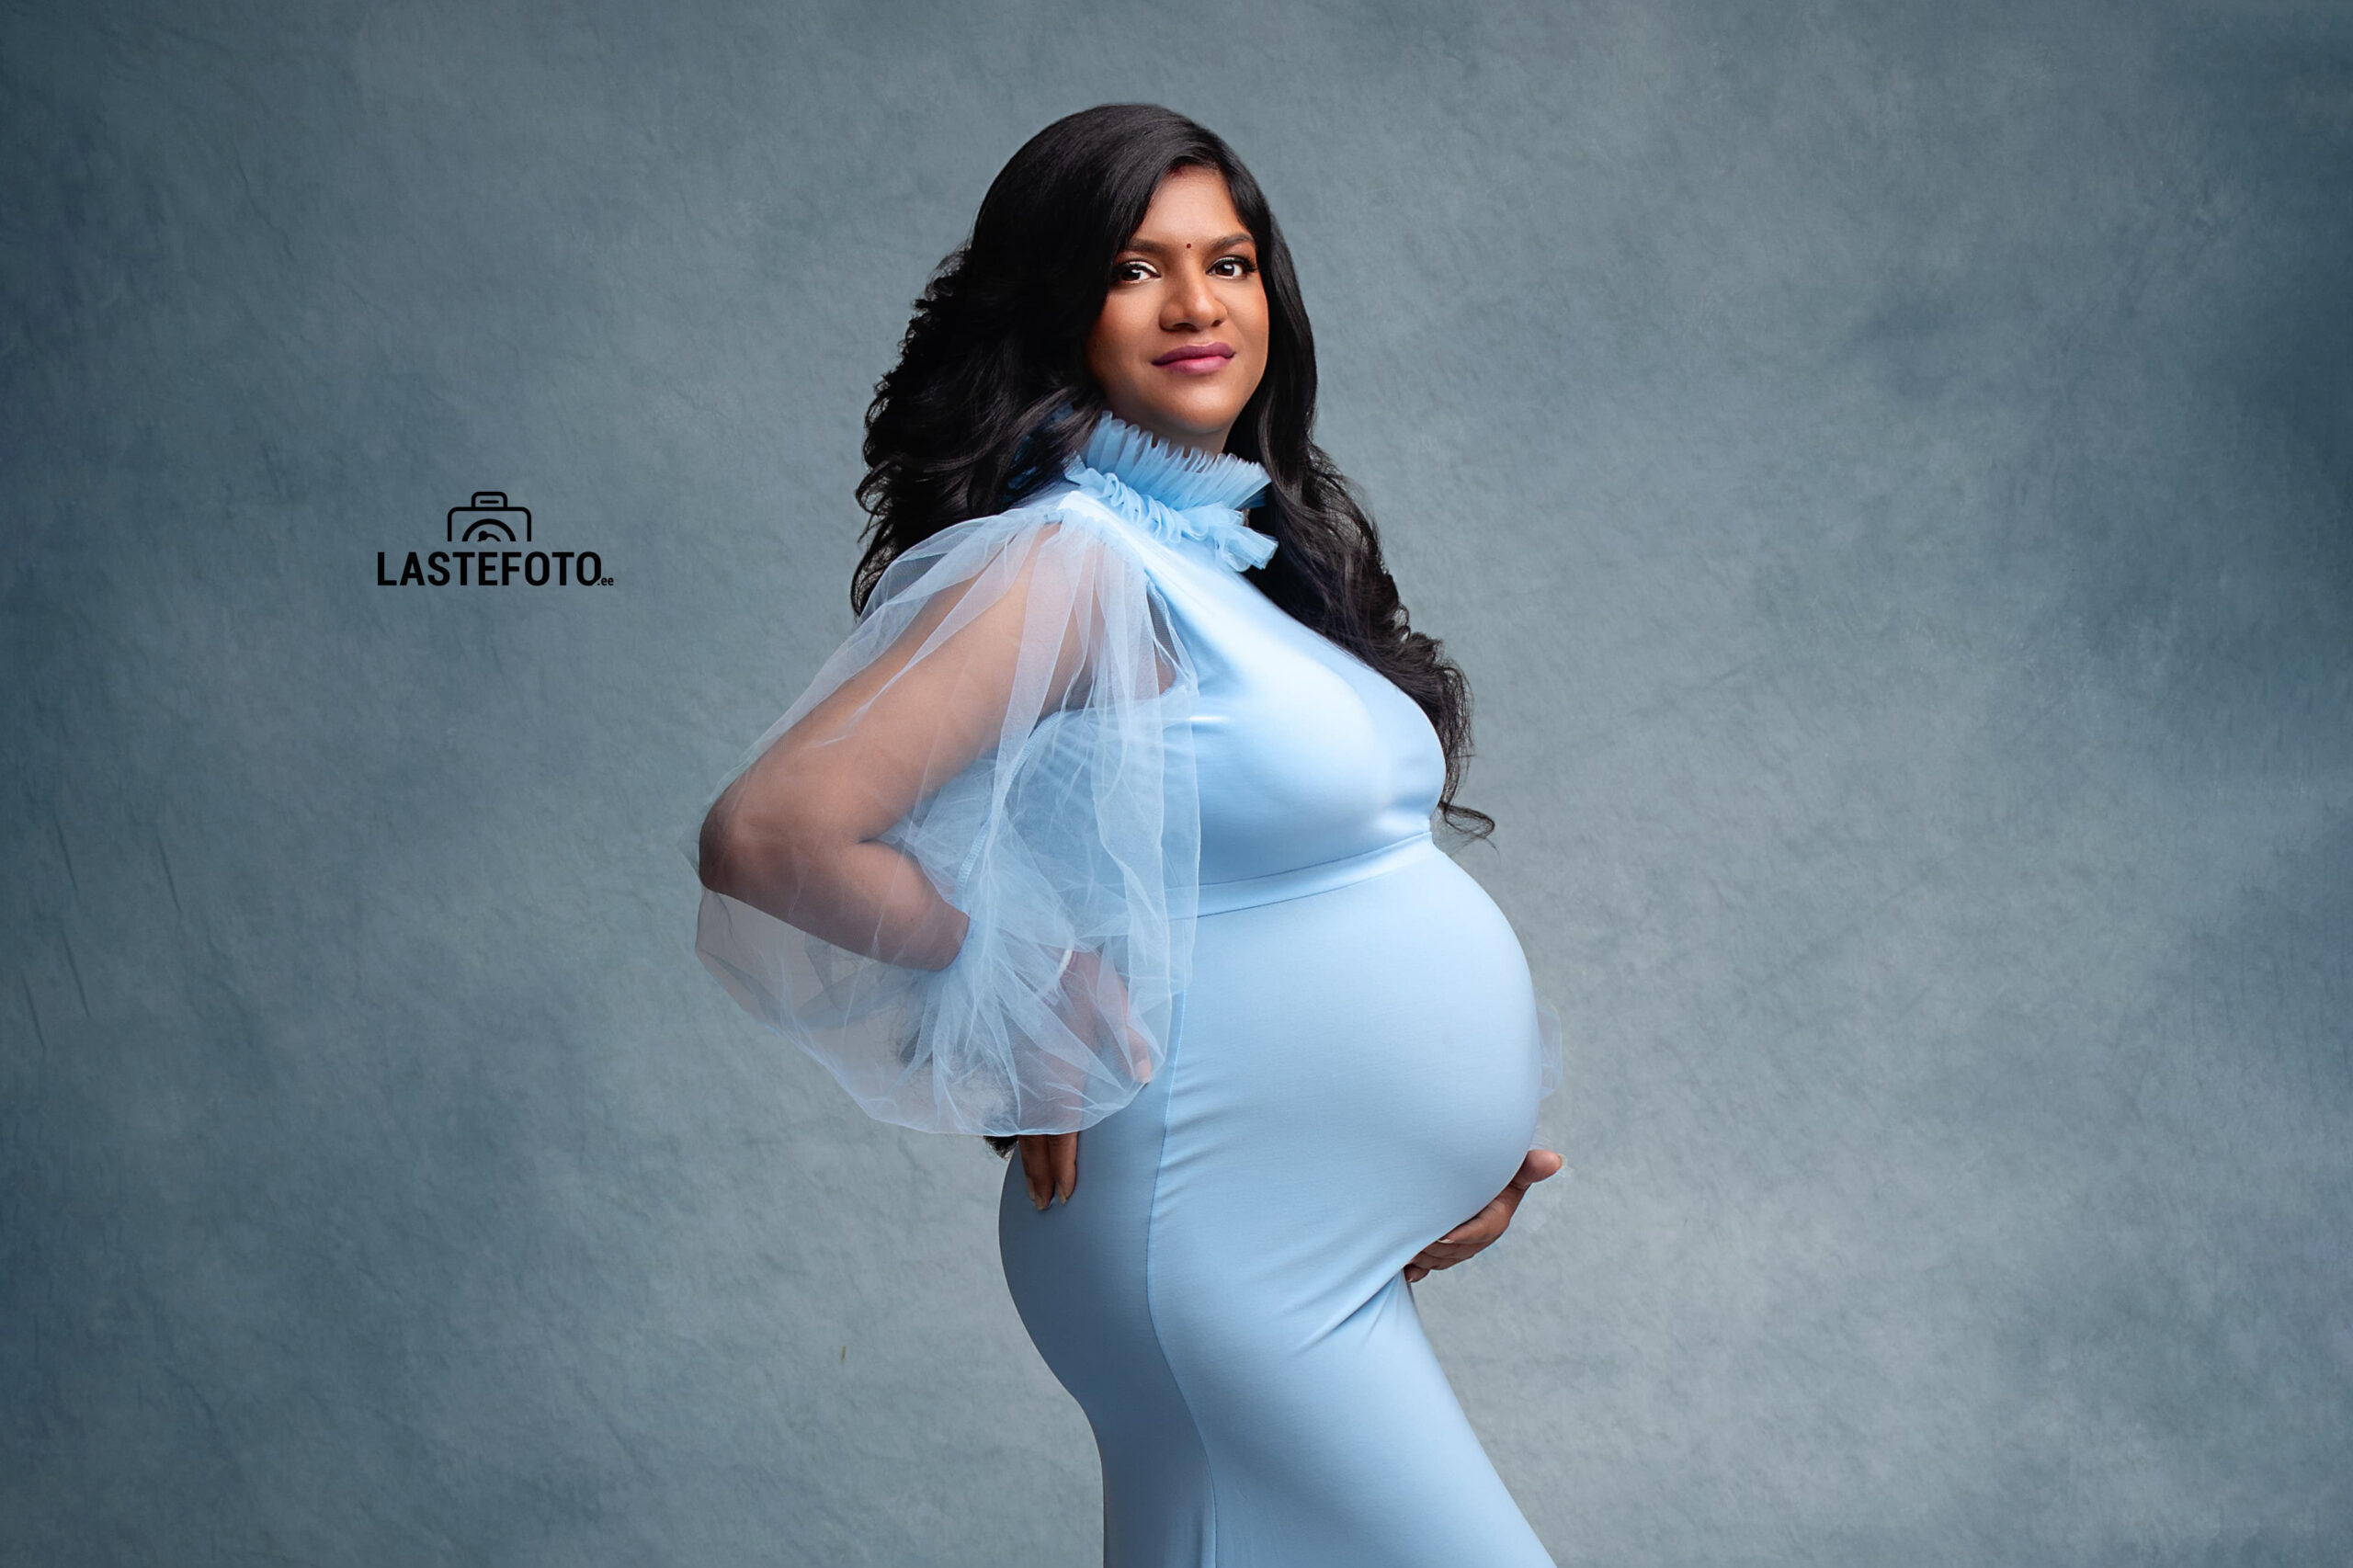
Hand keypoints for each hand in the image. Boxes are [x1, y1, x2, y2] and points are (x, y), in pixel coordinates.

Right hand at [1016, 947, 1151, 1210]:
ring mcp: (1023, 1070)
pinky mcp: (1015, 1059)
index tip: (1065, 1197)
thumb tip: (1145, 1075)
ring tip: (1030, 1189)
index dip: (1063, 1166)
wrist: (1026, 947)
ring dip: (1026, 1160)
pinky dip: (1018, 1132)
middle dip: (1040, 1175)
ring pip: (1022, 1125)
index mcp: (1062, 1070)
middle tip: (1043, 1208)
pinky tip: (1021, 1142)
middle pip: (1037, 1138)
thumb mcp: (1112, 1000)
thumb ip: (1129, 1040)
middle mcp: (1037, 1077)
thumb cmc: (1078, 973)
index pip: (1063, 1132)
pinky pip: (1016, 1107)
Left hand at [1403, 1147, 1564, 1283]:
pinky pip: (1432, 1263)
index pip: (1482, 1230)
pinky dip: (1419, 1269)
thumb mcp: (1514, 1167)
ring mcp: (1460, 1244)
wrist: (1482, 1175)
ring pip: (1443, 1258)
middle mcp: (1478, 1236)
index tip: (1443, 1235)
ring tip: (1405, 1250)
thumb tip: (1555, 1159)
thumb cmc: (1497, 1169)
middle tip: (1413, 1240)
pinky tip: (1408, 1271)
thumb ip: (1529, 1167)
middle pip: (1457, 1249)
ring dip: (1426, 1257)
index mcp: (1495, 1219)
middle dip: (1436, 1248)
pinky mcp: (1444, 1247)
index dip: (1464, 1235)